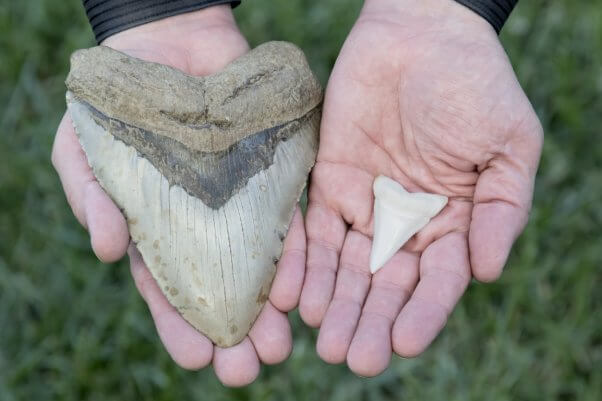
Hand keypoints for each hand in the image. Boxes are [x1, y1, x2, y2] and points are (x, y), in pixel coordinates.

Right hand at [52, 6, 306, 385]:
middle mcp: (203, 227)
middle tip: (248, 368)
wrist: (165, 48)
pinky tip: (299, 287)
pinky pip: (285, 218)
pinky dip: (292, 252)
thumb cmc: (117, 105)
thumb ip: (91, 197)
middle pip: (220, 288)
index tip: (196, 359)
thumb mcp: (86, 150)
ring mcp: (238, 204)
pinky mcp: (270, 176)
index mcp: (157, 232)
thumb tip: (105, 250)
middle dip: (233, 331)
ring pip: (256, 264)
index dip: (180, 326)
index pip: (169, 290)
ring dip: (269, 306)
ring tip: (282, 345)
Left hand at [299, 0, 542, 375]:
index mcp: (453, 222)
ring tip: (323, 341)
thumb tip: (488, 273)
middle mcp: (405, 222)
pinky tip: (292, 296)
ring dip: (334, 304)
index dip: (422, 312)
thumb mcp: (508, 144)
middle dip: (370, 321)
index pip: (437, 280)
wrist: (419, 34)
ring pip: (345, 267)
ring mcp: (364, 205)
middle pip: (385, 284)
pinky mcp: (327, 183)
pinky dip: (301, 263)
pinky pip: (311, 231)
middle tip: (353, 359)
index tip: (404, 342)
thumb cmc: (474, 84)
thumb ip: (503, 210)